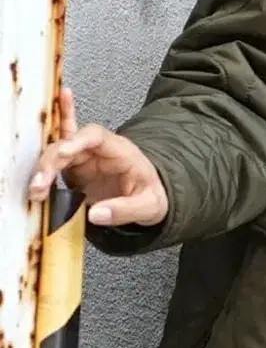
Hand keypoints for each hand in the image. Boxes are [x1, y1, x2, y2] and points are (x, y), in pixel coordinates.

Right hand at [28, 88, 168, 227]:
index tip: (63, 152)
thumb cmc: (151, 196)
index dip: (77, 141)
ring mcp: (85, 158)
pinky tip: (32, 132)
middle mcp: (100, 150)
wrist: (148, 198)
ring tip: (35, 189)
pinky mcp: (74, 169)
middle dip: (52, 161)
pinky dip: (45, 146)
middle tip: (40, 184)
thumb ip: (124, 210)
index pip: (97, 137)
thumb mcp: (148, 207)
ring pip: (58, 152)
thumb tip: (96, 215)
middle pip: (70, 143)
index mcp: (121, 151)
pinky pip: (56, 154)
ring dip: (43, 168)